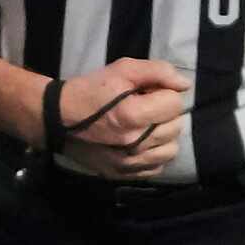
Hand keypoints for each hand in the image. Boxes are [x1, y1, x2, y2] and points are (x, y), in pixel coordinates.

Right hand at [49, 58, 187, 180]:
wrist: (59, 118)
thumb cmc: (91, 90)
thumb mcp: (122, 69)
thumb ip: (157, 72)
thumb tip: (184, 85)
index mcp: (132, 115)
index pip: (175, 104)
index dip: (165, 93)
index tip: (150, 92)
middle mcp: (134, 143)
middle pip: (175, 127)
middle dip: (165, 113)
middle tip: (147, 106)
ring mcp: (129, 163)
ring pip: (171, 149)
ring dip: (164, 135)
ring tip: (146, 125)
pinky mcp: (124, 174)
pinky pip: (157, 167)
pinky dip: (155, 154)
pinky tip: (142, 142)